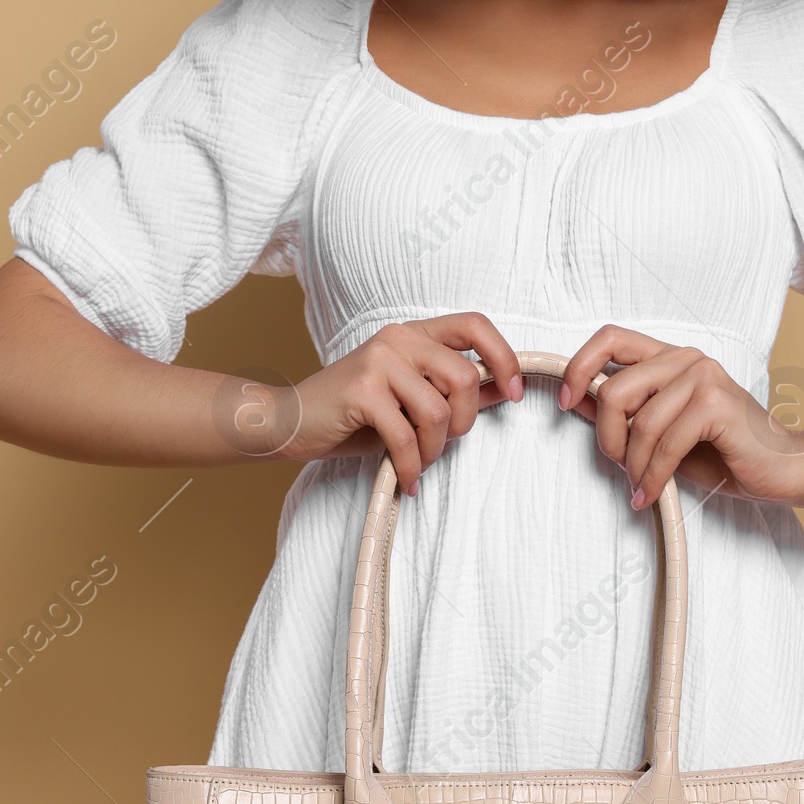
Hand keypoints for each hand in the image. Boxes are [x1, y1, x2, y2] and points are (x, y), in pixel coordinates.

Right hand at [285, 315, 522, 494]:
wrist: (289, 421)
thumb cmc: (354, 415)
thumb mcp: (410, 400)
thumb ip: (453, 392)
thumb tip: (503, 389)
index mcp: (413, 334)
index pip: (474, 324)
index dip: (503, 356)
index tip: (514, 392)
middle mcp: (397, 338)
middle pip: (463, 376)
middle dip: (462, 422)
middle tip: (441, 444)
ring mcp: (378, 361)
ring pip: (437, 410)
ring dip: (434, 448)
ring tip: (418, 462)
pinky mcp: (361, 390)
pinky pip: (406, 434)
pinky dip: (412, 464)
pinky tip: (406, 478)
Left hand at [558, 326, 803, 507]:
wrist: (785, 468)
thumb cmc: (725, 452)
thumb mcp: (662, 432)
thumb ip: (624, 413)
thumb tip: (574, 399)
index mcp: (671, 357)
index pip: (610, 337)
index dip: (578, 366)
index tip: (566, 402)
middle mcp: (687, 358)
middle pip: (614, 389)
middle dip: (606, 438)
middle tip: (620, 467)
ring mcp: (704, 376)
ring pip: (638, 422)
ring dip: (633, 466)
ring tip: (640, 486)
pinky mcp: (717, 403)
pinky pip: (665, 443)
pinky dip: (653, 476)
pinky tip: (650, 494)